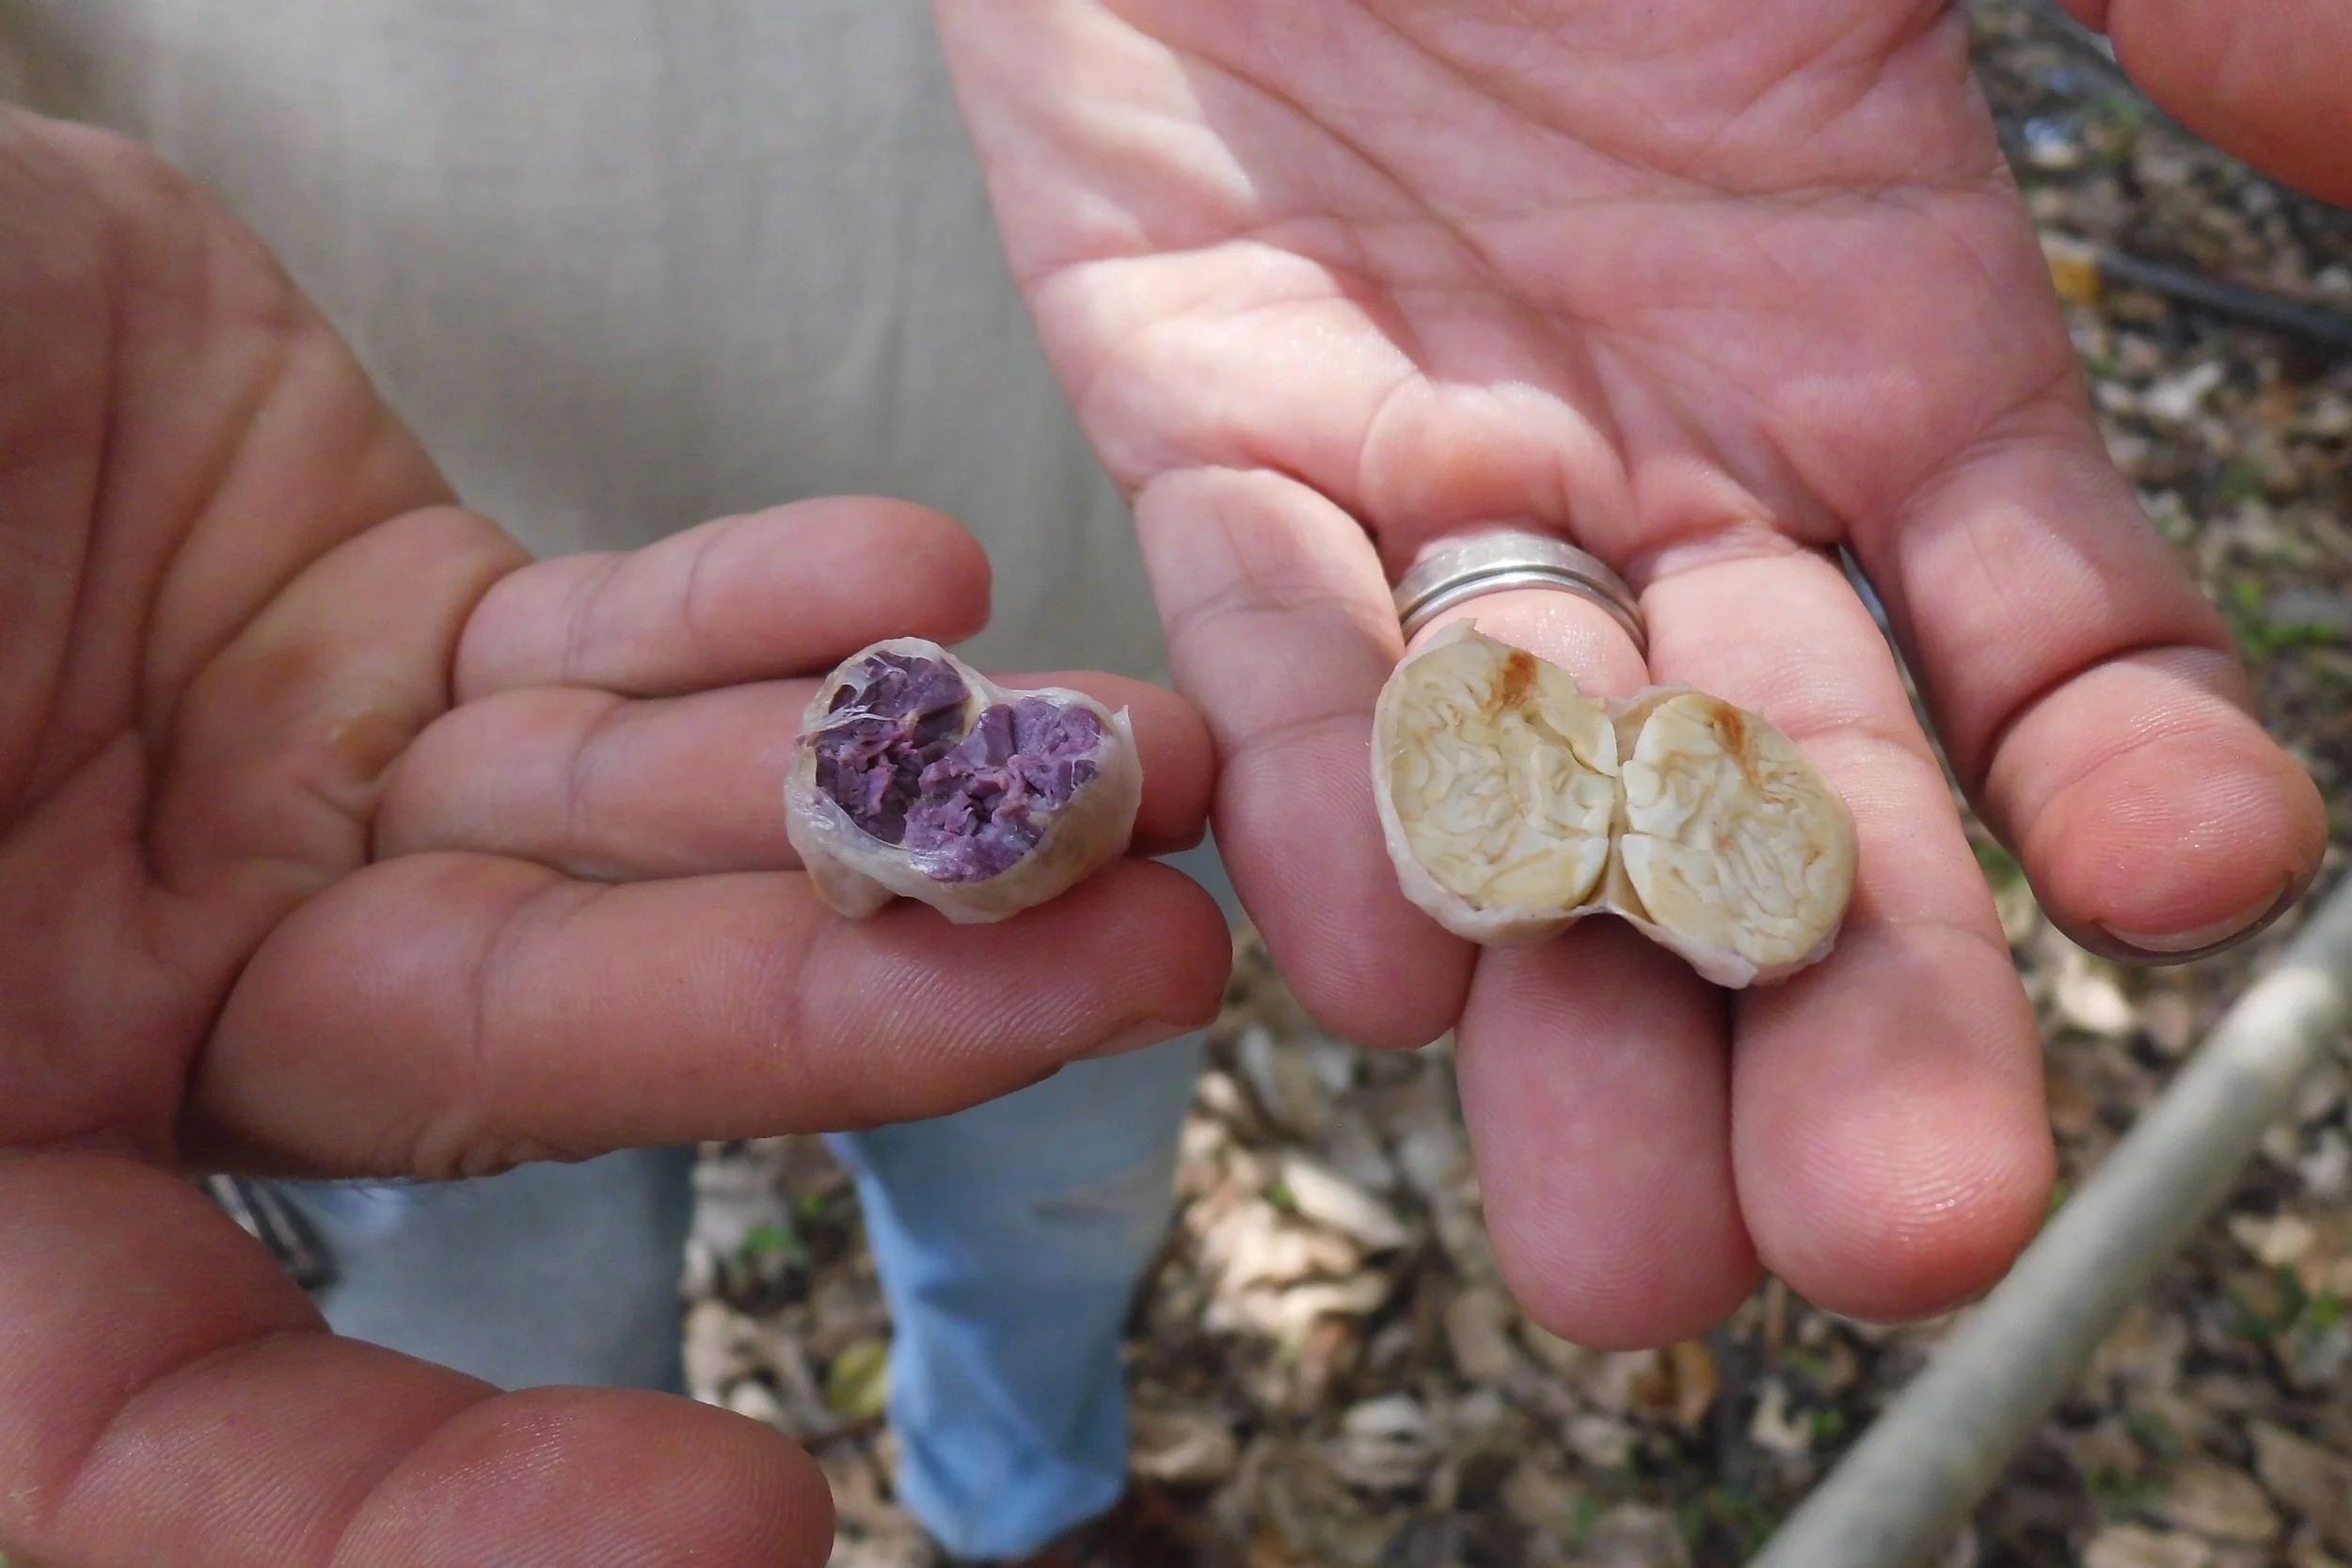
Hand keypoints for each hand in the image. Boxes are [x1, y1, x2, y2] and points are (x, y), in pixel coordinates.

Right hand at [0, 111, 1226, 1566]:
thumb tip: (65, 1373)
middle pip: (534, 1058)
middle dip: (845, 1017)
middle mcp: (151, 1009)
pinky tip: (914, 582)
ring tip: (1121, 760)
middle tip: (1124, 966)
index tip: (734, 1516)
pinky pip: (602, 638)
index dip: (437, 1516)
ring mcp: (290, 803)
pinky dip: (756, 616)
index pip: (193, 1439)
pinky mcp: (376, 614)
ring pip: (631, 833)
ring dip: (884, 795)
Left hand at [936, 0, 2326, 1343]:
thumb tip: (2347, 95)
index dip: (2120, 769)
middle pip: (1784, 799)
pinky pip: (1266, 626)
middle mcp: (1676, 469)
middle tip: (1879, 1230)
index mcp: (1887, 356)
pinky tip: (1376, 958)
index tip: (2186, 882)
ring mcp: (1437, 470)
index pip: (2046, 638)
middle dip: (1841, 1015)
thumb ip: (2150, 1)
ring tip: (1613, 1238)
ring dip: (1569, 1010)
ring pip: (1523, 790)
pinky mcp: (1202, 416)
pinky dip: (1313, 779)